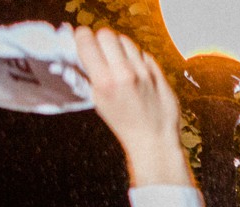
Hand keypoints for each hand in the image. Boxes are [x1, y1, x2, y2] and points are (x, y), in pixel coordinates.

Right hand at [74, 27, 188, 188]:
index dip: (83, 38)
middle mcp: (124, 73)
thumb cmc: (124, 123)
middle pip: (106, 34)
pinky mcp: (159, 73)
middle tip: (102, 51)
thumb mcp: (98, 101)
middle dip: (101, 40)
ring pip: (126, 41)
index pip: (86, 39)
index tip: (84, 42)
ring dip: (120, 48)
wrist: (154, 140)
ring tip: (120, 62)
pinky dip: (137, 59)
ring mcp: (144, 72)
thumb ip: (89, 74)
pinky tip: (137, 73)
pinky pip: (143, 54)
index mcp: (104, 81)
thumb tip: (81, 50)